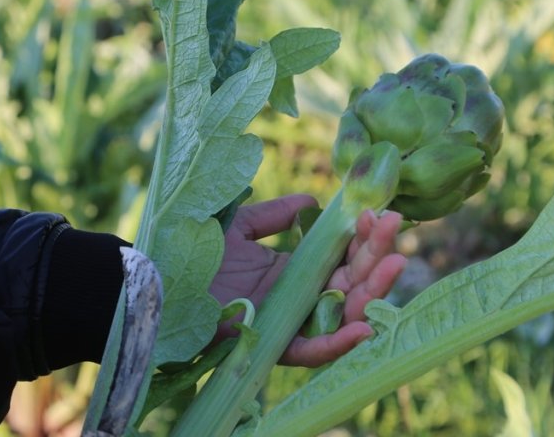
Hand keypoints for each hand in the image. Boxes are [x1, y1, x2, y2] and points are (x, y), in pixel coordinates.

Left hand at [208, 194, 407, 367]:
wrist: (159, 277)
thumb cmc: (194, 253)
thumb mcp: (241, 227)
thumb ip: (274, 215)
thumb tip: (311, 202)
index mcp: (294, 272)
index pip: (343, 257)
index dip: (364, 237)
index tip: (378, 211)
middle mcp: (298, 298)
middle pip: (351, 282)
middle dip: (377, 254)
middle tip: (395, 224)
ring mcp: (287, 321)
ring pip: (342, 315)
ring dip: (372, 292)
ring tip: (393, 263)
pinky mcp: (270, 344)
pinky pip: (310, 352)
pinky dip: (338, 344)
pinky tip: (363, 328)